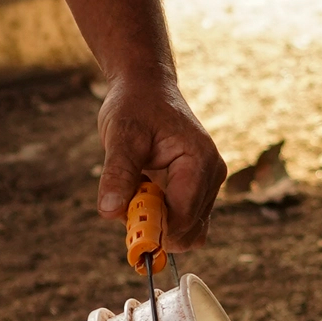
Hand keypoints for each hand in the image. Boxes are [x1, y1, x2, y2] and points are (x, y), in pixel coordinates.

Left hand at [95, 69, 225, 249]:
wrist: (147, 89)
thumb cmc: (136, 106)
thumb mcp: (121, 135)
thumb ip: (118, 173)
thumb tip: (109, 212)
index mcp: (200, 161)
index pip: (183, 216)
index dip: (154, 230)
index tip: (124, 226)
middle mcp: (211, 176)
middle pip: (188, 230)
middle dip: (155, 228)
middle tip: (124, 207)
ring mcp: (207, 185)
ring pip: (187, 231)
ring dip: (157, 224)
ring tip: (134, 193)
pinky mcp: (198, 190)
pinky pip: (183, 222)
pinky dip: (160, 219)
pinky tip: (142, 194)